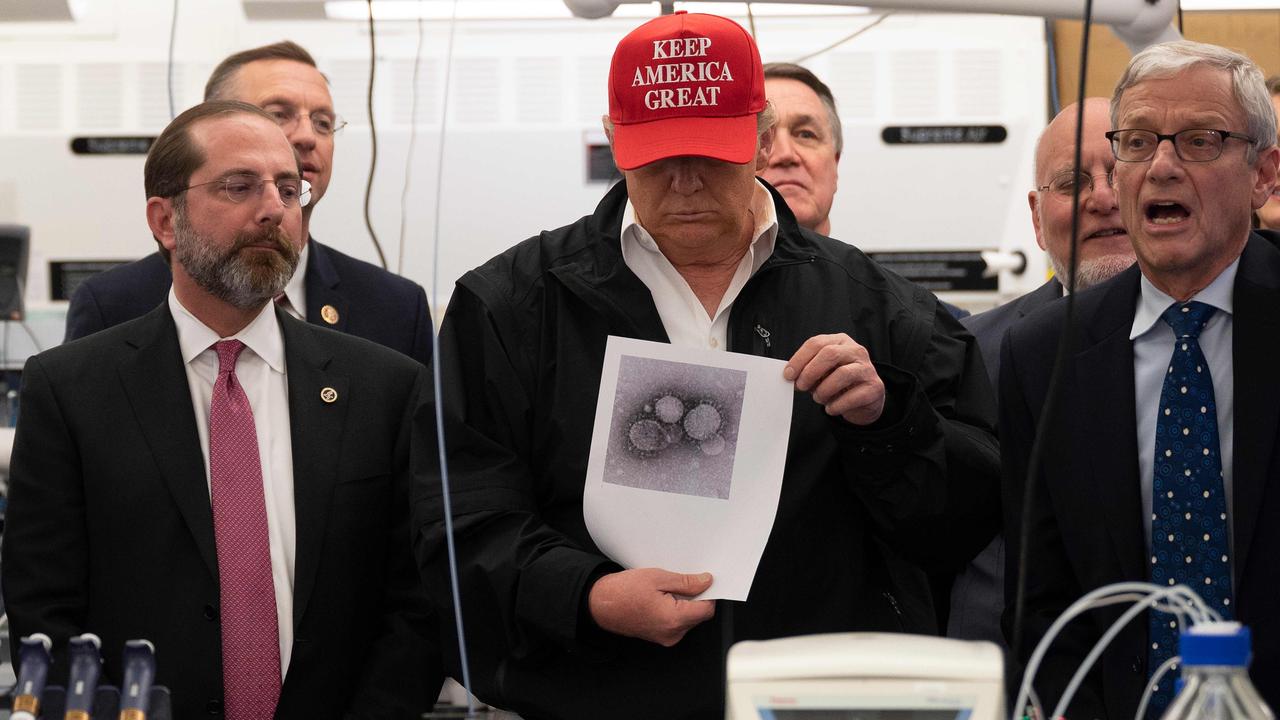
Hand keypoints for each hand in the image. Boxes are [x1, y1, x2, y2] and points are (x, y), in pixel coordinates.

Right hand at [587, 568, 715, 646]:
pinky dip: (674, 611)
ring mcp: (666, 638)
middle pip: (698, 615)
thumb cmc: (623, 591)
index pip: (707, 609)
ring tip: (664, 592)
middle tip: (676, 583)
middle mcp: (672, 633)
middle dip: (694, 598)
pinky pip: (677, 623)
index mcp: (673, 619)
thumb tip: (705, 582)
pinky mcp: (661, 637)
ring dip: (683, 604)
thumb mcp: (657, 578)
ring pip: (688, 619)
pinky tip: (660, 600)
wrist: (600, 604)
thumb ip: (685, 582)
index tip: (703, 583)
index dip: (708, 594)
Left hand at [784, 333, 885, 425]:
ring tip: (818, 398)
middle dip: (810, 372)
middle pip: (830, 354)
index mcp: (840, 342)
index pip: (816, 343)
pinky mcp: (874, 387)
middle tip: (801, 386)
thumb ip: (808, 371)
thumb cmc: (840, 383)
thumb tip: (791, 376)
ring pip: (842, 374)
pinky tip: (831, 408)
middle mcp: (855, 351)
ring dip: (823, 390)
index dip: (799, 359)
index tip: (788, 374)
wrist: (865, 399)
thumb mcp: (822, 372)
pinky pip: (852, 396)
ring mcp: (867, 368)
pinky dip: (836, 405)